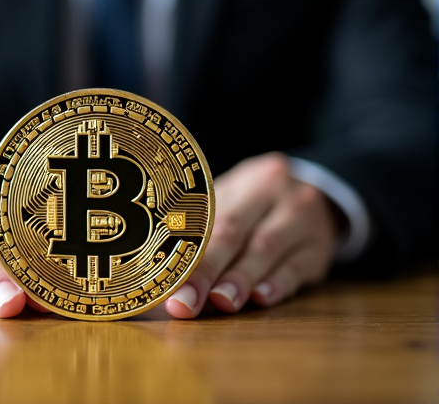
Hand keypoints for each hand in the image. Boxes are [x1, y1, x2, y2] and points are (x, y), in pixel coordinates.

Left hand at [165, 152, 336, 317]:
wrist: (320, 193)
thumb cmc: (256, 206)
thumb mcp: (233, 201)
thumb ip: (203, 230)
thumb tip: (163, 273)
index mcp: (241, 181)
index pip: (208, 217)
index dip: (185, 252)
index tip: (165, 283)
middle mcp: (272, 193)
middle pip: (233, 232)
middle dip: (206, 271)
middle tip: (185, 302)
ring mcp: (300, 219)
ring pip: (265, 249)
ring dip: (240, 280)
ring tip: (221, 303)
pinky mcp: (319, 249)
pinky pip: (297, 267)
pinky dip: (276, 285)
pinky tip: (261, 299)